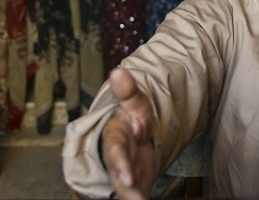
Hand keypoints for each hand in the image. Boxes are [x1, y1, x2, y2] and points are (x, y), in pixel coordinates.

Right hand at [100, 68, 157, 199]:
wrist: (135, 136)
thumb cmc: (133, 120)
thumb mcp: (135, 104)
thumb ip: (128, 91)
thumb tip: (118, 71)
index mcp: (115, 139)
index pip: (115, 153)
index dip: (121, 166)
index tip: (129, 179)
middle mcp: (117, 161)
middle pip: (120, 178)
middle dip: (127, 191)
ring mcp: (126, 176)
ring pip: (128, 192)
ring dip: (135, 198)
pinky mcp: (136, 187)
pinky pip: (138, 196)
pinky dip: (143, 199)